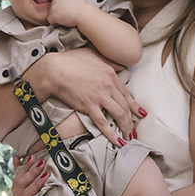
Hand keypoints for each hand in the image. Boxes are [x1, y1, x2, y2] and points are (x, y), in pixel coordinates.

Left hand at [10, 154, 47, 195]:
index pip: (28, 192)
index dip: (37, 184)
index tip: (46, 175)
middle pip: (22, 183)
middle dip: (32, 172)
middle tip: (42, 163)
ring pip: (19, 178)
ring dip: (26, 167)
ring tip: (32, 157)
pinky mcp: (17, 194)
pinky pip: (16, 179)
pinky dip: (16, 168)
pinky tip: (17, 158)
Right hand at [26, 48, 143, 145]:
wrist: (55, 69)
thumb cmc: (69, 60)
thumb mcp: (93, 54)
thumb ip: (108, 61)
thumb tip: (119, 66)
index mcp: (110, 73)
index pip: (126, 93)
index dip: (134, 106)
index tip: (140, 113)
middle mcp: (108, 85)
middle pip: (125, 106)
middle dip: (131, 120)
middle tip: (133, 130)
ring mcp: (99, 96)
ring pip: (119, 115)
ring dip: (126, 128)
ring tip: (128, 137)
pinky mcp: (89, 105)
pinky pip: (103, 122)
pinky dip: (112, 133)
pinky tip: (117, 141)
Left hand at [47, 0, 86, 27]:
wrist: (84, 14)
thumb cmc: (82, 8)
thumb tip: (63, 5)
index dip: (55, 2)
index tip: (59, 7)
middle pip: (51, 6)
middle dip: (57, 11)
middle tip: (67, 13)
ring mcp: (53, 7)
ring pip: (51, 14)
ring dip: (57, 17)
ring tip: (67, 17)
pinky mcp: (53, 15)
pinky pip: (51, 21)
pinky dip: (56, 23)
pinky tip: (64, 21)